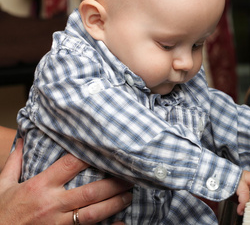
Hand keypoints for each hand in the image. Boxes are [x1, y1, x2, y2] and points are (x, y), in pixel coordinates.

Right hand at [0, 138, 132, 224]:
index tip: (106, 149)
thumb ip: (15, 163)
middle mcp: (52, 204)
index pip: (70, 165)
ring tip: (129, 195)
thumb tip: (23, 140)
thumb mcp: (3, 186)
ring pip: (93, 212)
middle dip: (114, 183)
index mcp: (40, 186)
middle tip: (130, 175)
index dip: (90, 155)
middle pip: (90, 191)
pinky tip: (121, 221)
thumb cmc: (2, 213)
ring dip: (114, 203)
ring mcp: (58, 223)